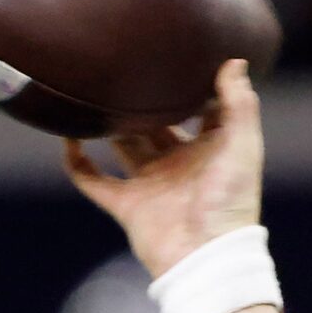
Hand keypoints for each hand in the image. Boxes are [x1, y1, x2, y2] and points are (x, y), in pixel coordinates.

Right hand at [63, 59, 264, 277]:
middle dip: (142, 101)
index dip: (191, 87)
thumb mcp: (243, 146)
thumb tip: (232, 62)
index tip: (177, 56)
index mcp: (208, 150)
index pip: (199, 112)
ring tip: (93, 91)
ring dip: (109, 123)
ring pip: (123, 145)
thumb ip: (239, 104)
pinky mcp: (126, 205)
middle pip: (155, 124)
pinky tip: (68, 137)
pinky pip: (93, 181)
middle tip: (125, 67)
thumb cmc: (232, 203)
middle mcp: (178, 164)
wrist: (205, 256)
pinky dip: (77, 162)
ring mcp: (151, 184)